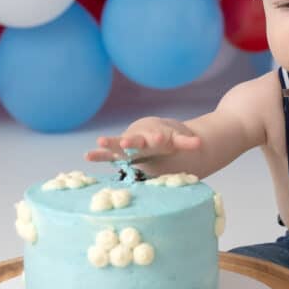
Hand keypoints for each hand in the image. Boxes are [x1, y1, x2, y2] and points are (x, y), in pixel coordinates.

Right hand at [84, 118, 200, 162]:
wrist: (156, 132)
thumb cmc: (169, 139)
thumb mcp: (178, 140)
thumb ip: (187, 142)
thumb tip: (200, 143)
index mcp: (156, 136)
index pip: (157, 136)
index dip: (158, 138)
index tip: (159, 138)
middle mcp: (140, 139)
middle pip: (137, 139)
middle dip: (132, 141)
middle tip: (127, 141)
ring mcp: (128, 144)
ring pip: (118, 144)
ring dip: (110, 143)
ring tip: (100, 141)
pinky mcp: (120, 152)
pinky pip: (108, 154)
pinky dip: (99, 154)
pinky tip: (88, 156)